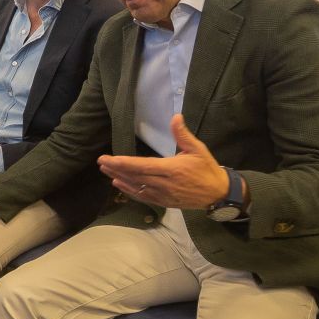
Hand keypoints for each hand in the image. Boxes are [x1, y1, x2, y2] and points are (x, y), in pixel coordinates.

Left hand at [97, 115, 230, 208]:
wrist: (217, 193)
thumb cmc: (207, 169)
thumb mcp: (198, 149)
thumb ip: (183, 135)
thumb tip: (175, 117)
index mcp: (171, 169)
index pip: (142, 166)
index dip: (123, 163)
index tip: (109, 159)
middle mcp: (164, 183)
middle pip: (135, 176)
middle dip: (116, 169)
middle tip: (101, 162)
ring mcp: (163, 195)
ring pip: (136, 187)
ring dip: (120, 179)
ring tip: (106, 171)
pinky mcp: (163, 201)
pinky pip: (142, 196)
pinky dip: (129, 190)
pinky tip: (119, 184)